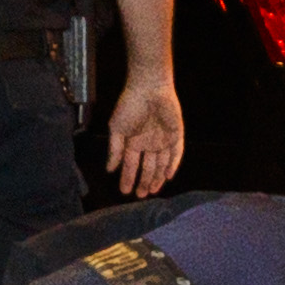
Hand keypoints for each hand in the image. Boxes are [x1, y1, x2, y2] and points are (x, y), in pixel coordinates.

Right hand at [108, 71, 185, 194]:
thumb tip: (109, 169)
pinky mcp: (176, 134)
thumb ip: (114, 150)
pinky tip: (168, 176)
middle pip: (147, 168)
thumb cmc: (129, 106)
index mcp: (133, 142)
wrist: (148, 89)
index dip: (127, 178)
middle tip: (140, 195)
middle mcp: (148, 143)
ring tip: (152, 190)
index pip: (130, 165)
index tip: (124, 191)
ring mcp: (163, 140)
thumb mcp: (117, 129)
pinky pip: (176, 153)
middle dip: (143, 182)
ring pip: (161, 164)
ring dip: (158, 177)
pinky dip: (172, 164)